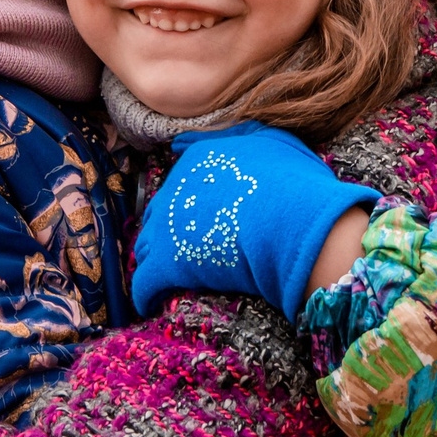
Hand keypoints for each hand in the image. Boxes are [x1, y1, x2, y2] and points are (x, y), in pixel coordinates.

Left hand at [130, 123, 380, 321]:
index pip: (183, 182)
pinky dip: (146, 293)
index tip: (202, 217)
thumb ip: (242, 133)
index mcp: (199, 160)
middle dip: (168, 229)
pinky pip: (144, 284)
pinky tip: (152, 303)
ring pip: (147, 246)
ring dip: (155, 259)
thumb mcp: (274, 139)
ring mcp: (165, 228)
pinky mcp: (164, 266)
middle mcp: (174, 190)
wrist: (293, 220)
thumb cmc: (291, 180)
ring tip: (169, 275)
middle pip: (160, 213)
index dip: (190, 202)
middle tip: (189, 247)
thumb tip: (202, 138)